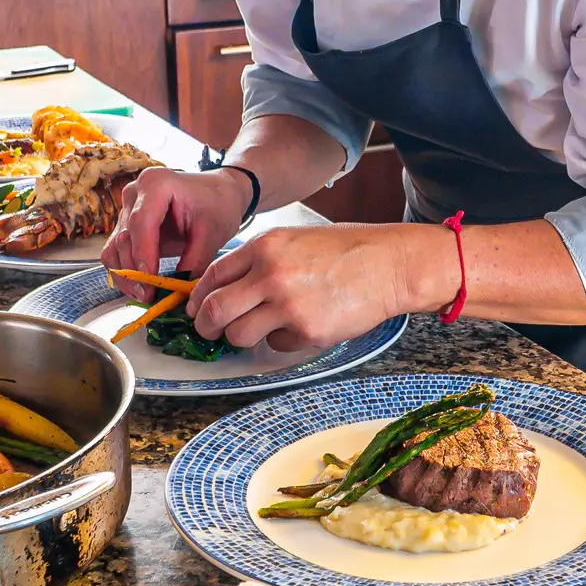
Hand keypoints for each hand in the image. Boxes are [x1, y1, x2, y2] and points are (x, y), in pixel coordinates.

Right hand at [100, 167, 251, 299]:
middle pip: (124, 237)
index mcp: (157, 184)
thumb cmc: (218, 205)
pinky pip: (116, 252)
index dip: (143, 254)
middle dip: (134, 271)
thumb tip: (177, 292)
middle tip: (149, 297)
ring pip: (114, 248)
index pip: (141, 222)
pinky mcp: (125, 225)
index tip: (150, 282)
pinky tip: (140, 287)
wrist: (218, 194)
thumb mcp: (213, 233)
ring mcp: (127, 209)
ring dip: (125, 275)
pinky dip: (125, 272)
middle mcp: (134, 193)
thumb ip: (195, 261)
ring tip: (144, 296)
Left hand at [187, 223, 456, 351]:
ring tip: (261, 329)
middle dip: (205, 326)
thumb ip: (260, 260)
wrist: (389, 264)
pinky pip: (276, 344)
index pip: (213, 275)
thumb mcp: (295, 240)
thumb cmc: (345, 251)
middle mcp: (270, 274)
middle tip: (209, 332)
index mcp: (265, 247)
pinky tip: (302, 325)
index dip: (198, 297)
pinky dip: (282, 341)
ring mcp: (287, 304)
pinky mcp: (307, 330)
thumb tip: (227, 287)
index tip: (197, 308)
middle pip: (214, 310)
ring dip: (242, 337)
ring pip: (238, 334)